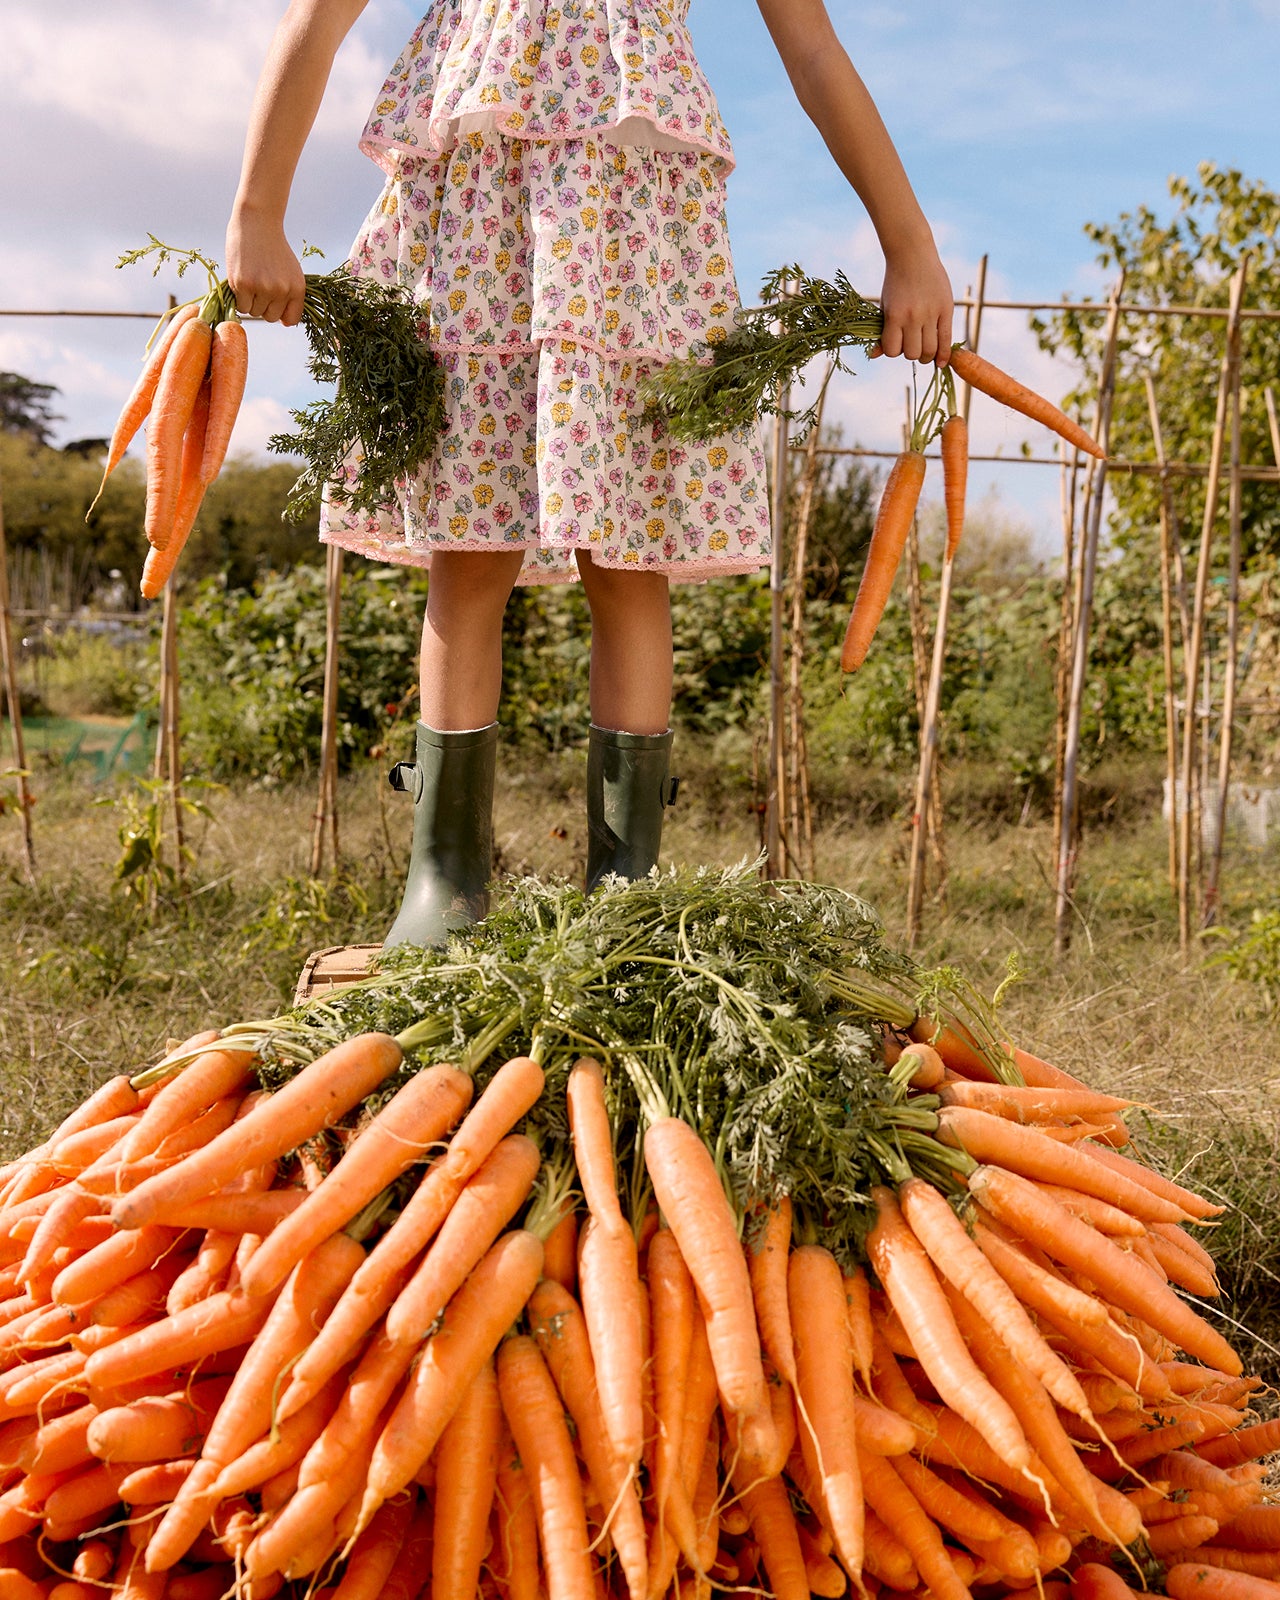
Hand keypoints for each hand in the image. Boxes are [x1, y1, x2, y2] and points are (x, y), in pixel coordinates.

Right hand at [225, 208, 306, 326]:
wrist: (257, 222)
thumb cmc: (273, 248)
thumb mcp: (290, 271)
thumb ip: (290, 295)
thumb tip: (283, 322)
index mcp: (297, 288)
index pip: (291, 320)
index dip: (280, 314)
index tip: (273, 304)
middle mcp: (282, 290)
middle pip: (270, 317)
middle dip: (263, 306)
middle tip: (259, 286)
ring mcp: (263, 288)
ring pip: (255, 312)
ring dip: (250, 300)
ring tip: (251, 279)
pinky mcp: (244, 284)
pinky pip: (241, 307)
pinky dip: (239, 298)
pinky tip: (242, 280)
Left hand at [873, 248, 954, 365]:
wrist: (913, 255)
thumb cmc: (895, 283)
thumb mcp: (884, 306)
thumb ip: (882, 331)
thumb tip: (874, 355)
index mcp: (895, 316)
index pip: (893, 351)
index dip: (894, 351)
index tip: (897, 343)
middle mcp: (913, 316)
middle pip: (913, 353)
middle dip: (911, 354)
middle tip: (913, 345)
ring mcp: (931, 313)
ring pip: (929, 350)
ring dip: (926, 355)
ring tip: (925, 350)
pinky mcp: (946, 309)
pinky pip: (946, 339)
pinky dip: (944, 354)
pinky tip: (941, 362)